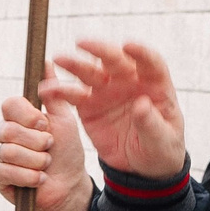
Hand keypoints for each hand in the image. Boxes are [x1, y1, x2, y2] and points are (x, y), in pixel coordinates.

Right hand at [0, 93, 95, 210]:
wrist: (68, 185)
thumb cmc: (66, 151)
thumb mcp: (64, 120)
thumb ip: (54, 93)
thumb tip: (46, 62)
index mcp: (15, 116)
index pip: (10, 105)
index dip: (28, 115)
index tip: (44, 125)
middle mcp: (0, 132)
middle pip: (9, 130)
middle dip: (36, 143)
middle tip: (49, 149)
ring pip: (9, 152)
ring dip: (35, 161)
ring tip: (45, 165)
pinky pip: (5, 171)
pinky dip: (28, 177)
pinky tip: (39, 179)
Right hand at [48, 40, 188, 179]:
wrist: (141, 166)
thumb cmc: (160, 148)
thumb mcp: (162, 139)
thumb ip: (151, 122)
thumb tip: (141, 103)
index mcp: (155, 84)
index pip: (149, 62)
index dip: (140, 52)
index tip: (128, 46)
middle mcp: (129, 82)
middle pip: (115, 60)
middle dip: (100, 50)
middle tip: (83, 44)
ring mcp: (107, 92)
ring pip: (90, 73)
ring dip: (74, 65)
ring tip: (58, 60)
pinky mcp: (89, 106)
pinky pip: (73, 96)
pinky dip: (59, 91)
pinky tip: (47, 89)